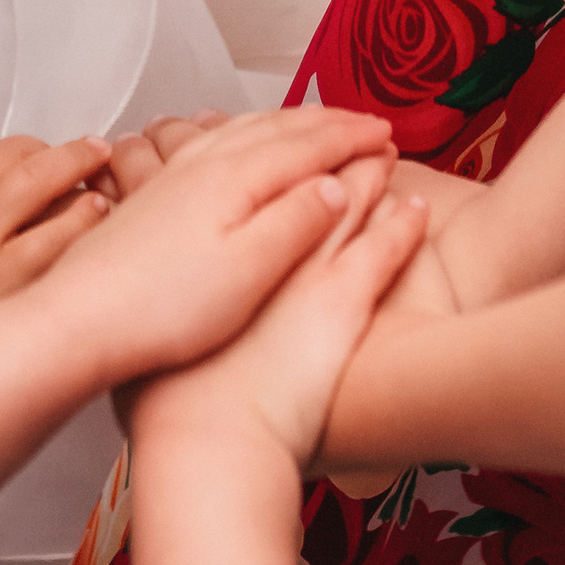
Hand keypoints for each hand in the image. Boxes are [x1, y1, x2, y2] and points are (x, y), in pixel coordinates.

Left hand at [36, 102, 395, 392]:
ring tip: (310, 122)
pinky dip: (235, 132)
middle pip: (278, 128)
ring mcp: (173, 179)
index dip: (354, 138)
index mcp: (237, 178)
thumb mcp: (250, 269)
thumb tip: (337, 185)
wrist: (78, 322)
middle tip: (366, 123)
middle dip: (327, 123)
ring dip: (284, 122)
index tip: (389, 136)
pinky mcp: (150, 198)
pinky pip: (206, 144)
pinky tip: (225, 138)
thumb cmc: (163, 308)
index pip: (311, 145)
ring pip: (240, 130)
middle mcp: (204, 166)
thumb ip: (298, 221)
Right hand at [135, 164, 427, 466]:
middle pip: (291, 180)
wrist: (208, 440)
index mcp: (205, 250)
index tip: (277, 136)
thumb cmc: (172, 406)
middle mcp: (253, 246)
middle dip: (315, 148)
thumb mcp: (146, 348)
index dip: (259, 154)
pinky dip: (402, 223)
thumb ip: (154, 316)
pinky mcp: (341, 299)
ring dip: (363, 171)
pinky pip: (382, 247)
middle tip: (338, 123)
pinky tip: (417, 207)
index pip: (235, 182)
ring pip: (341, 201)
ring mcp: (300, 269)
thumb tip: (153, 306)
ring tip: (382, 150)